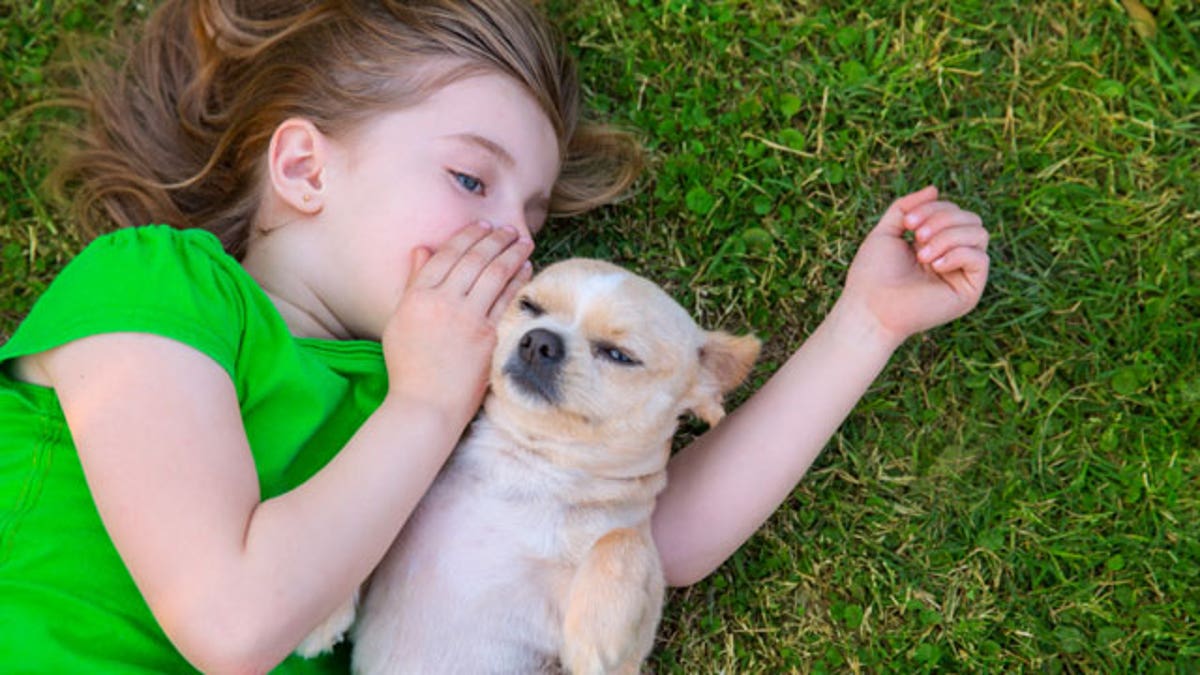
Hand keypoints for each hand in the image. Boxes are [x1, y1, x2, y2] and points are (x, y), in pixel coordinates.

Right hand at [380, 222, 532, 424]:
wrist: (426, 403)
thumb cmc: (409, 365)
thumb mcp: (400, 319)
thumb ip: (413, 282)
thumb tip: (423, 249)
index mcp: (418, 296)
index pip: (447, 254)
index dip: (468, 236)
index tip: (483, 226)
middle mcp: (443, 302)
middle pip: (474, 259)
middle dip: (495, 238)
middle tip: (509, 229)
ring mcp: (467, 319)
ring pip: (495, 274)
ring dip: (512, 253)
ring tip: (523, 241)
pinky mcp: (488, 336)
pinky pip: (507, 300)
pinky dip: (518, 280)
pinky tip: (526, 269)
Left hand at [842, 186, 989, 344]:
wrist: (870, 307)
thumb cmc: (872, 274)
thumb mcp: (886, 232)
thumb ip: (906, 207)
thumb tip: (934, 188)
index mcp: (935, 244)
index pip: (954, 212)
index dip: (934, 208)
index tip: (907, 223)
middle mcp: (952, 258)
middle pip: (971, 219)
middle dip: (943, 219)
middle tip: (916, 237)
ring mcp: (962, 274)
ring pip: (979, 234)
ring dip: (949, 236)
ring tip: (922, 254)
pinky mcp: (969, 291)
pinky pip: (980, 258)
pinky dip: (957, 254)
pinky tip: (934, 265)